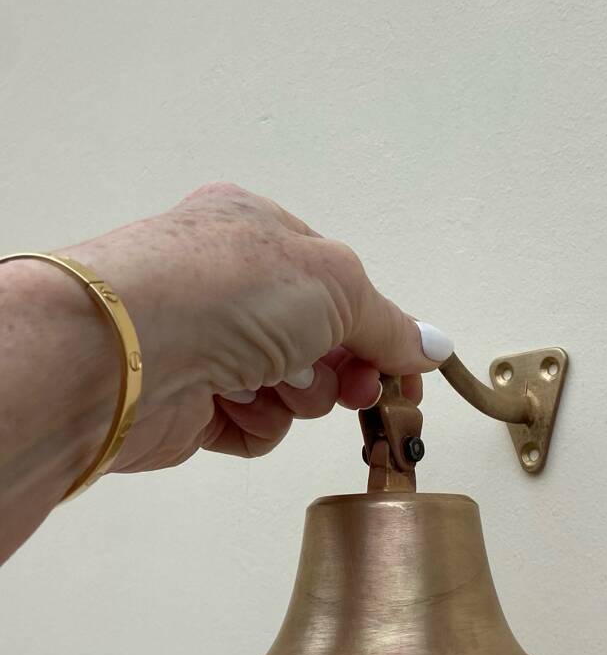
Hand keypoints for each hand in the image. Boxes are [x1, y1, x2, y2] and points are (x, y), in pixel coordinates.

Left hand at [60, 182, 452, 472]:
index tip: (405, 368)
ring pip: (288, 386)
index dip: (374, 326)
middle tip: (354, 389)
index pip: (334, 282)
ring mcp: (204, 343)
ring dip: (298, 396)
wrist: (125, 352)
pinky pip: (250, 425)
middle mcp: (225, 283)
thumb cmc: (223, 289)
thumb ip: (389, 322)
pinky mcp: (186, 402)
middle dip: (341, 367)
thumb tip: (433, 345)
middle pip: (316, 339)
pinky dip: (257, 424)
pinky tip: (239, 408)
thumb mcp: (337, 284)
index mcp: (255, 229)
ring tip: (277, 386)